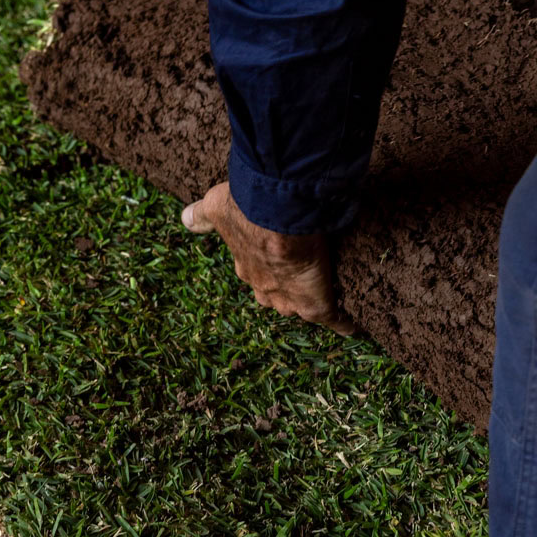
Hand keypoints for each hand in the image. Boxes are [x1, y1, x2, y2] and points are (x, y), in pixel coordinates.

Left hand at [181, 182, 356, 334]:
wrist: (276, 215)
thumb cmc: (245, 209)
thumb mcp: (217, 209)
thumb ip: (202, 216)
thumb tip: (186, 220)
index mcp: (246, 266)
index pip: (255, 274)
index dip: (264, 269)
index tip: (273, 264)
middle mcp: (264, 288)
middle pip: (274, 296)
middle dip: (283, 291)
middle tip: (298, 279)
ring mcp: (289, 299)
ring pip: (298, 307)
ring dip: (308, 302)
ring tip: (325, 296)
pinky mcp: (315, 305)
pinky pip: (332, 320)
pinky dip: (342, 324)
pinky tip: (351, 327)